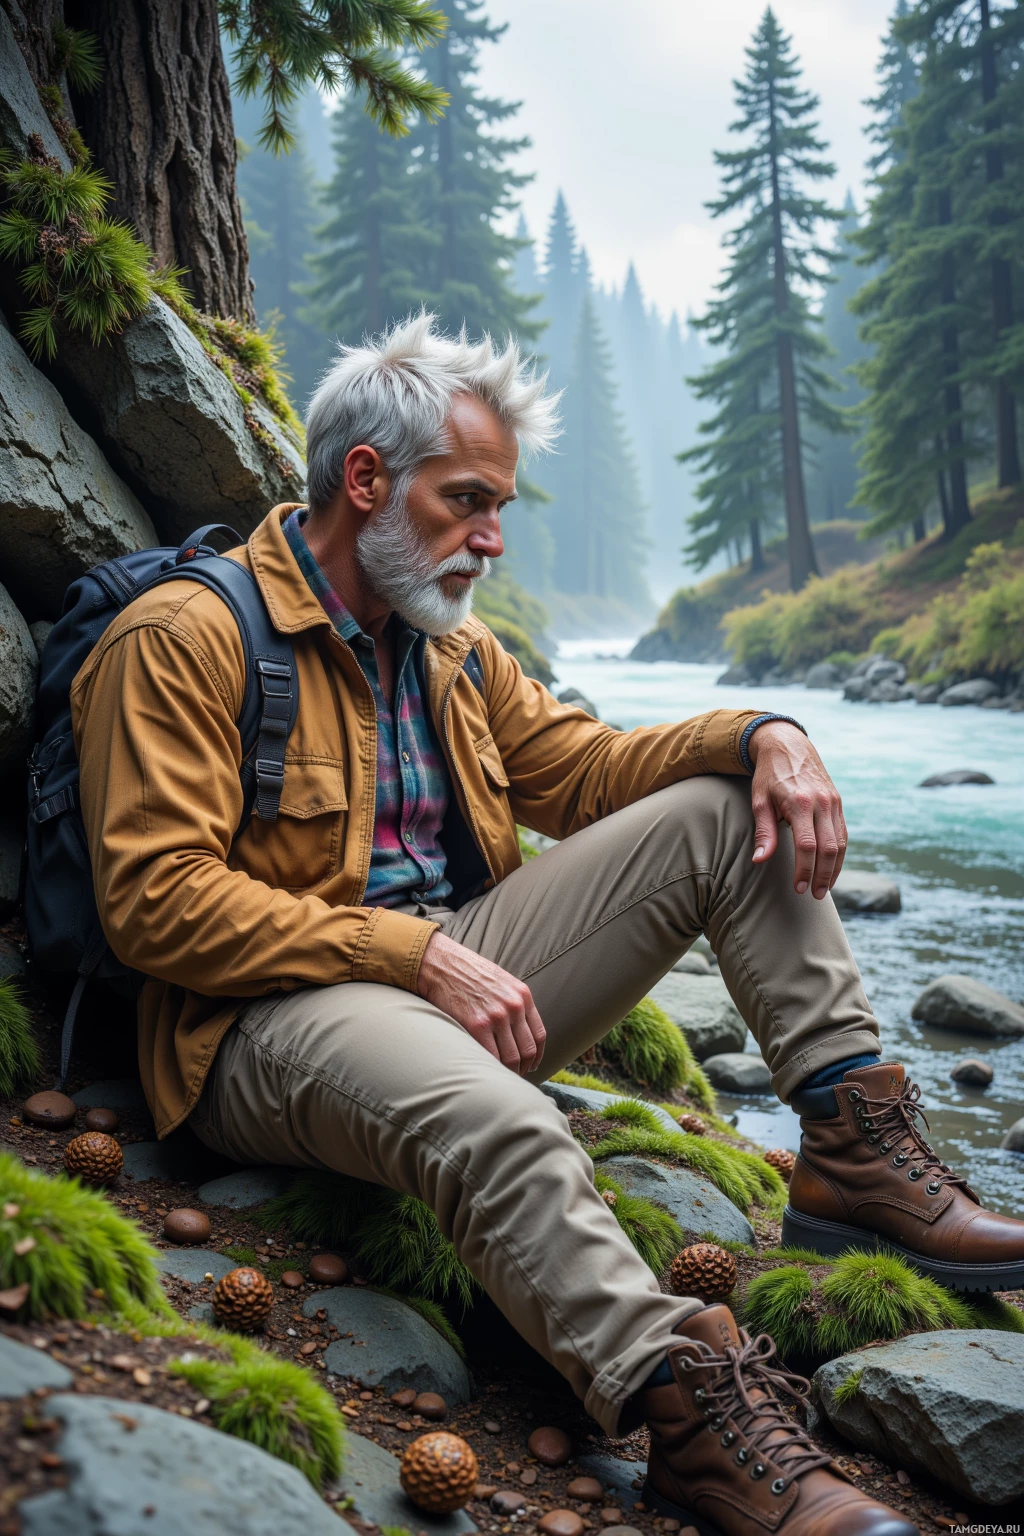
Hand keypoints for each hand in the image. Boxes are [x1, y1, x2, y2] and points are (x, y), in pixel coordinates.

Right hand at [417, 930, 545, 1073]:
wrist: (441, 964)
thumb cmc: (468, 974)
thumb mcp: (501, 981)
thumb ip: (514, 1003)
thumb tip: (520, 1031)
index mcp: (522, 995)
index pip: (539, 1035)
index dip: (536, 1056)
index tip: (531, 1065)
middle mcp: (514, 1007)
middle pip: (527, 1050)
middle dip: (524, 1068)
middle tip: (515, 1077)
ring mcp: (496, 1017)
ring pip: (512, 1058)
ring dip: (509, 1072)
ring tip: (501, 1078)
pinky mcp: (477, 1025)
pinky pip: (491, 1056)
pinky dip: (492, 1068)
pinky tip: (488, 1071)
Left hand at [748, 722, 847, 899]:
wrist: (788, 745)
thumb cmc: (769, 775)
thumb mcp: (759, 800)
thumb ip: (763, 832)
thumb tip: (759, 860)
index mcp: (800, 802)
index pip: (806, 845)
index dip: (804, 870)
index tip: (799, 888)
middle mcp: (821, 802)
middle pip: (828, 848)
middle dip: (823, 876)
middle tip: (815, 895)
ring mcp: (833, 801)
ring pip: (841, 843)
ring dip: (834, 869)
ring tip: (825, 888)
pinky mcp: (838, 802)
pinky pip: (843, 833)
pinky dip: (840, 854)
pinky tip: (832, 868)